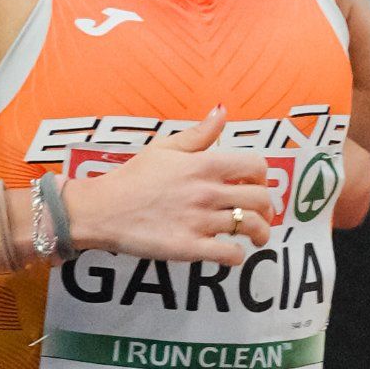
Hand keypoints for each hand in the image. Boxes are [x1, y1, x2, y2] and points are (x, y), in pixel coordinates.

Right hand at [69, 108, 271, 263]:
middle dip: (267, 209)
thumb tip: (222, 112)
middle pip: (260, 199)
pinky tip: (231, 253)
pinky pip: (230, 254)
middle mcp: (207, 192)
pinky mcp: (189, 248)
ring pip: (250, 227)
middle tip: (261, 216)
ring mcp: (199, 221)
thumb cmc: (132, 178)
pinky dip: (237, 256)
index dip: (262, 177)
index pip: (256, 166)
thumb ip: (199, 133)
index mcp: (203, 164)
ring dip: (260, 235)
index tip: (255, 185)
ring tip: (257, 239)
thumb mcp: (164, 148)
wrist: (102, 210)